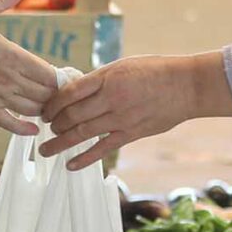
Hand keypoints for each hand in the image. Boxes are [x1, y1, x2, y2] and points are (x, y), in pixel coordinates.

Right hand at [0, 0, 59, 131]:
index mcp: (12, 56)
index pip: (48, 73)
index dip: (60, 78)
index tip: (64, 76)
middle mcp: (8, 79)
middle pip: (45, 93)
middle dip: (56, 94)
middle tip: (61, 93)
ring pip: (32, 109)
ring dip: (43, 109)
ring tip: (48, 105)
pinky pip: (9, 123)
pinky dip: (24, 127)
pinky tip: (34, 128)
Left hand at [40, 54, 215, 169]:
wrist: (186, 86)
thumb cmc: (155, 71)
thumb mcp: (123, 66)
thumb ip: (99, 80)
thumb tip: (74, 92)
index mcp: (107, 77)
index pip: (70, 92)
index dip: (52, 103)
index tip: (45, 110)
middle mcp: (111, 98)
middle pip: (72, 114)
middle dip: (55, 123)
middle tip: (47, 127)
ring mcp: (121, 118)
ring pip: (82, 133)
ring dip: (61, 142)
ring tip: (46, 150)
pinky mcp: (131, 134)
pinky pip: (103, 149)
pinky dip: (84, 158)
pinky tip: (70, 165)